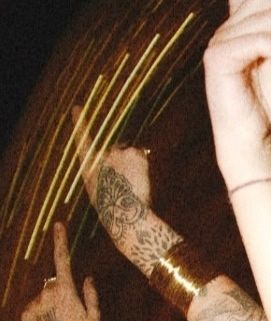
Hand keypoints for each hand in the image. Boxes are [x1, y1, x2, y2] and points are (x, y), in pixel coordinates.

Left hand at [21, 222, 99, 320]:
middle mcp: (48, 292)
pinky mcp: (25, 314)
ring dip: (49, 305)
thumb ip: (91, 295)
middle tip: (69, 314)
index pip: (62, 259)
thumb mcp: (94, 318)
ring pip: (43, 296)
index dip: (60, 240)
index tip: (58, 225)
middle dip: (60, 292)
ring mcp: (34, 303)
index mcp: (66, 290)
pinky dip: (40, 314)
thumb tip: (88, 279)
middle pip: (54, 283)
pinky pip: (34, 307)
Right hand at [80, 121, 151, 238]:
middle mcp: (102, 154)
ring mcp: (118, 152)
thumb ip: (104, 174)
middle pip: (116, 150)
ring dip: (134, 165)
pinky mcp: (134, 154)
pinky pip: (142, 155)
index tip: (77, 107)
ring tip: (133, 184)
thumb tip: (117, 166)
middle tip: (127, 182)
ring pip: (131, 154)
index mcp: (89, 166)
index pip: (82, 140)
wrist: (122, 213)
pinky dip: (143, 165)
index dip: (80, 123)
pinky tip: (140, 180)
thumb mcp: (99, 191)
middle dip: (124, 162)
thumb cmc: (112, 208)